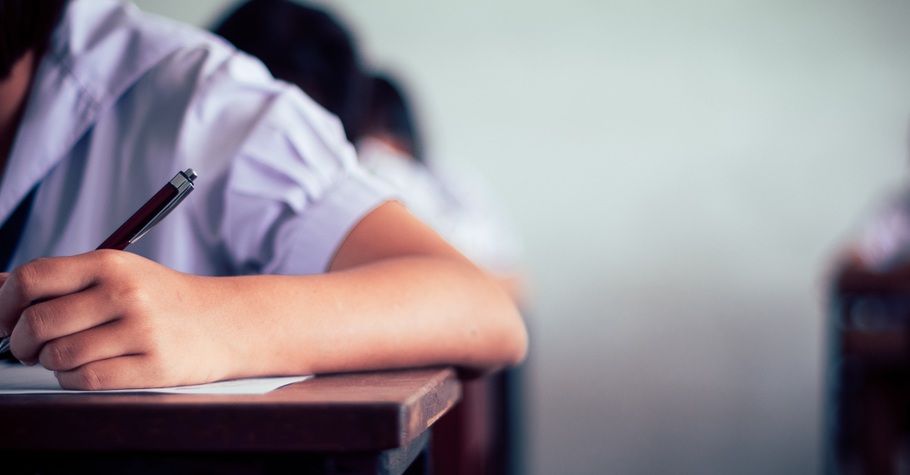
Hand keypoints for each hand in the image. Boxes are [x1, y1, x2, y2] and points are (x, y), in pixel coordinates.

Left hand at [0, 251, 233, 388]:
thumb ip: (61, 280)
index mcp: (111, 264)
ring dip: (52, 363)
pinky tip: (90, 368)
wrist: (224, 322)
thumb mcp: (118, 275)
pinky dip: (75, 379)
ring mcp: (140, 331)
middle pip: (37, 323)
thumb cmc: (163, 300)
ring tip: (70, 355)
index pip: (32, 278)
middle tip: (28, 347)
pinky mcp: (151, 366)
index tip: (3, 320)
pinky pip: (86, 380)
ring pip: (58, 357)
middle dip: (20, 342)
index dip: (4, 304)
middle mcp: (125, 293)